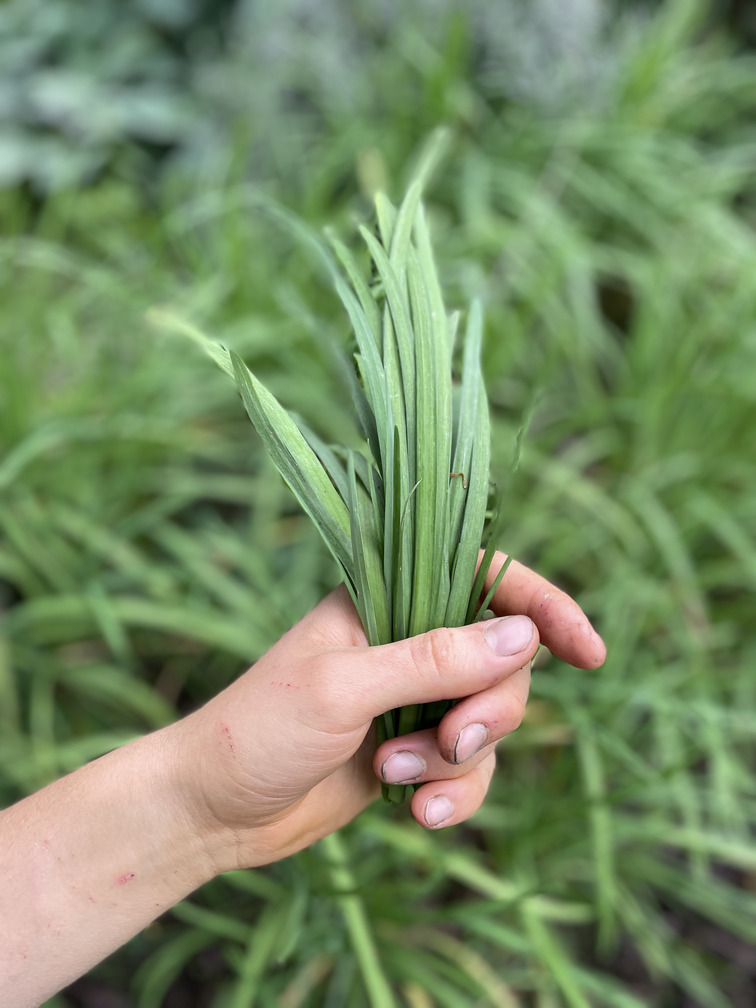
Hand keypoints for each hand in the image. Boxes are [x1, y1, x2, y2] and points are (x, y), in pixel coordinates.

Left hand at [181, 554, 605, 871]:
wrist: (213, 810)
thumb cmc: (258, 730)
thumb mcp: (344, 688)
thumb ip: (433, 660)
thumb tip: (524, 636)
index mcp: (386, 598)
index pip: (486, 577)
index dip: (544, 605)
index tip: (589, 651)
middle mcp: (408, 642)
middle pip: (503, 661)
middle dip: (491, 711)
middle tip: (452, 743)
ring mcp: (414, 700)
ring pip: (492, 722)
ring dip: (460, 762)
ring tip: (399, 780)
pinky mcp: (413, 753)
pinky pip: (469, 772)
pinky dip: (454, 797)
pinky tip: (415, 818)